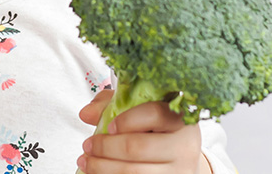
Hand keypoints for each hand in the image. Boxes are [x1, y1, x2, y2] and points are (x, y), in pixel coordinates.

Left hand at [77, 89, 211, 173]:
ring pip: (134, 172)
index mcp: (180, 119)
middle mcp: (185, 146)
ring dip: (103, 167)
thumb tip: (85, 113)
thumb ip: (110, 105)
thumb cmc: (154, 131)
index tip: (109, 126)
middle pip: (139, 147)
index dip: (127, 120)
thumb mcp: (137, 111)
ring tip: (86, 161)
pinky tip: (98, 173)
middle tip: (87, 145)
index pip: (155, 114)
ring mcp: (179, 171)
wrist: (178, 160)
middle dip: (105, 147)